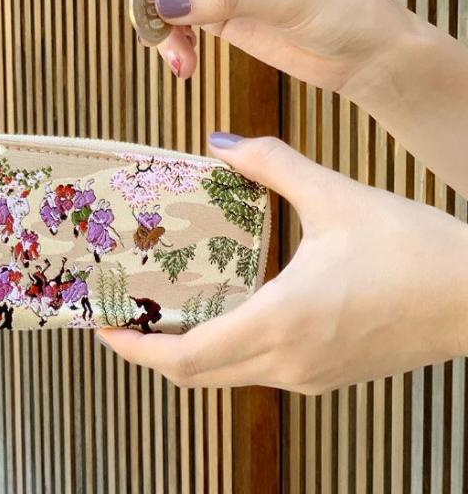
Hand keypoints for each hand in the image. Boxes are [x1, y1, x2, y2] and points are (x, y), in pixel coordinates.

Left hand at [96, 135, 467, 393]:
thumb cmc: (412, 249)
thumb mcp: (334, 195)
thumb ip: (271, 164)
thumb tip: (221, 144)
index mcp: (282, 322)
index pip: (185, 359)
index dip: (136, 348)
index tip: (106, 326)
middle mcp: (287, 361)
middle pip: (196, 374)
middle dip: (152, 349)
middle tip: (127, 314)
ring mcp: (308, 376)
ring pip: (226, 374)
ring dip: (189, 349)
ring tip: (167, 310)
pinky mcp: (326, 375)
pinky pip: (257, 370)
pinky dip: (226, 349)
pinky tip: (226, 311)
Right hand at [144, 0, 418, 88]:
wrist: (363, 52)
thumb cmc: (341, 6)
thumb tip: (166, 1)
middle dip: (158, 3)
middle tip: (160, 37)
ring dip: (164, 31)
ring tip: (180, 62)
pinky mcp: (220, 15)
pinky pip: (181, 24)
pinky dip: (175, 43)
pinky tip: (186, 64)